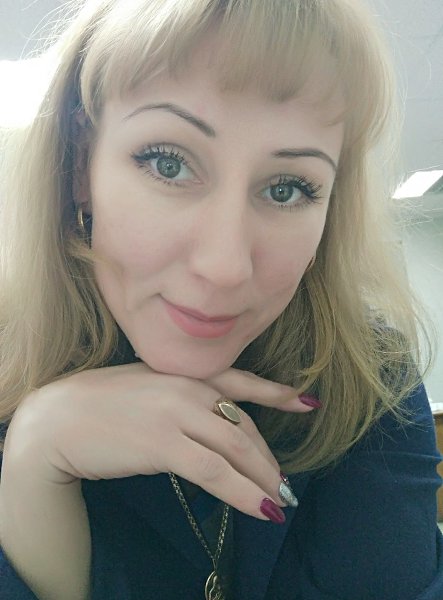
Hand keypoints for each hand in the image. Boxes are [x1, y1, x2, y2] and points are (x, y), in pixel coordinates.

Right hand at [8, 363, 311, 520]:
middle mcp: (188, 388)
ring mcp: (178, 414)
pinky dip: (242, 493)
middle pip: (243, 425)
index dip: (277, 393)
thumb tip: (209, 425)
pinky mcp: (165, 444)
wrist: (58, 419)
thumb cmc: (100, 404)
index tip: (309, 403)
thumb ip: (181, 398)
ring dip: (263, 480)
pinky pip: (215, 472)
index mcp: (185, 373)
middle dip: (268, 458)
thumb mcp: (147, 388)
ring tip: (277, 503)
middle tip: (284, 484)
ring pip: (236, 449)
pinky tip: (259, 510)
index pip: (241, 381)